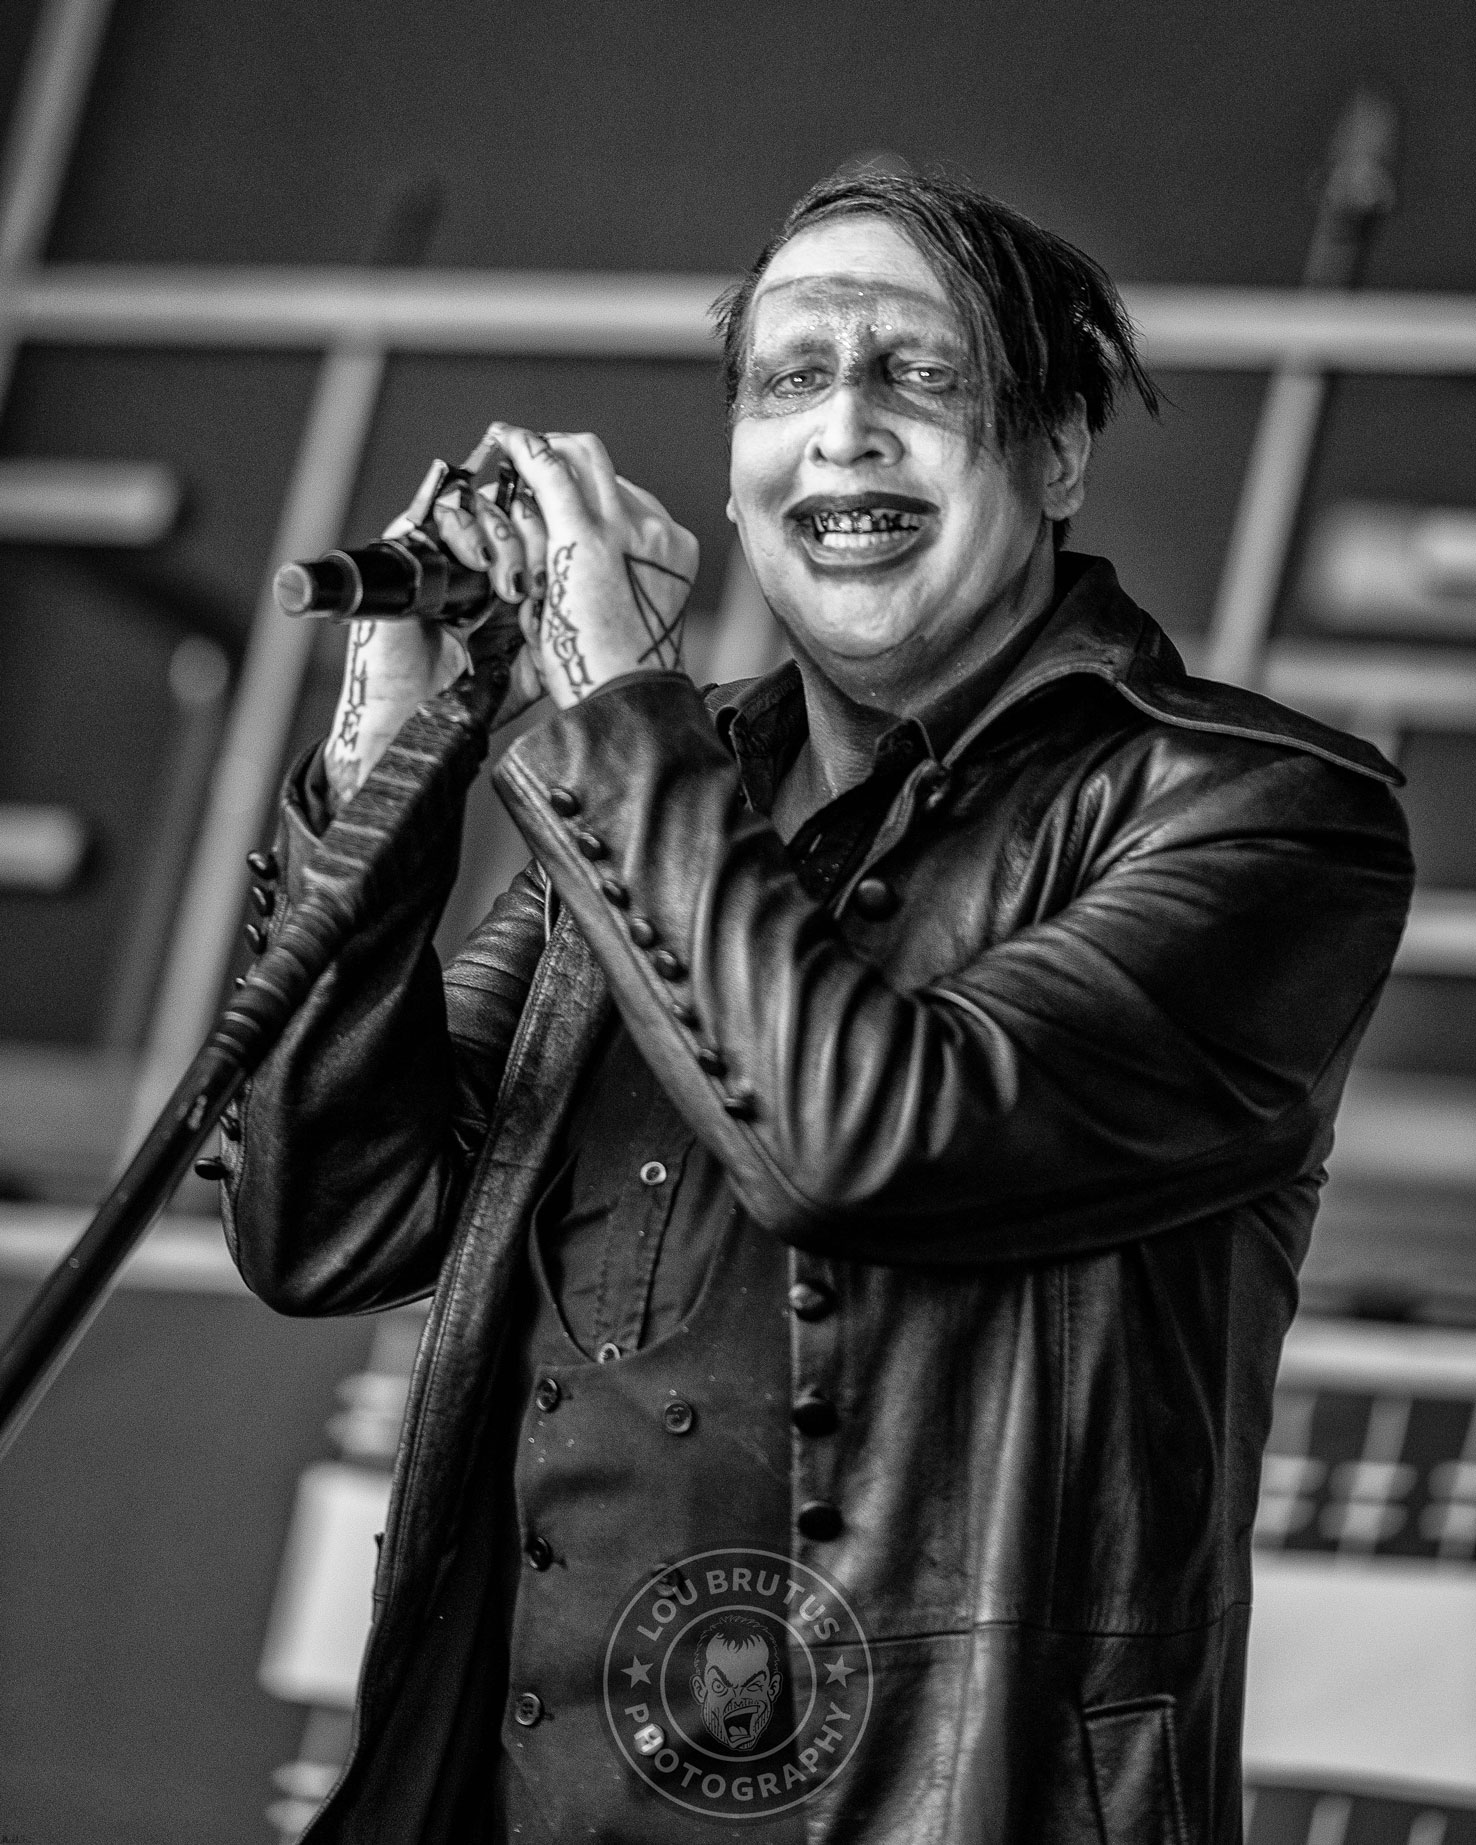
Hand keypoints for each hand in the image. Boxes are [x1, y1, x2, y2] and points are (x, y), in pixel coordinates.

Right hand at [323, 442, 543, 811]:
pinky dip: (467, 526)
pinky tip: (481, 562)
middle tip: (539, 584)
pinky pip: (441, 509)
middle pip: (517, 509)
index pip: (542, 531)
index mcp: (507, 581)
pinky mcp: (409, 548)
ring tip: (511, 582)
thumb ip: (558, 636)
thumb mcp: (532, 668)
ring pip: (483, 504)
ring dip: (505, 536)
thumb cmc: (466, 699)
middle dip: (537, 539)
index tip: (566, 583)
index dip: (558, 544)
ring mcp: (444, 552)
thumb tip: (592, 610)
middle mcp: (476, 561)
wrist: (414, 720)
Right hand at [483, 424, 698, 709]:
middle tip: (538, 454)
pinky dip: (623, 512)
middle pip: (589, 453)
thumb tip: (533, 490)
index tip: (510, 438)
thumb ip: (538, 534)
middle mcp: (628, 529)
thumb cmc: (580, 659)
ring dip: (590, 483)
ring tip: (570, 509)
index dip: (525, 446)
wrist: (630, 694)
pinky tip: (607, 535)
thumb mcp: (539, 594)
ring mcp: (661, 536)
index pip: (551, 467)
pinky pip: (648, 509)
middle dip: (558, 447)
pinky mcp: (683, 548)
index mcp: (584, 541)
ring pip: (618, 479)